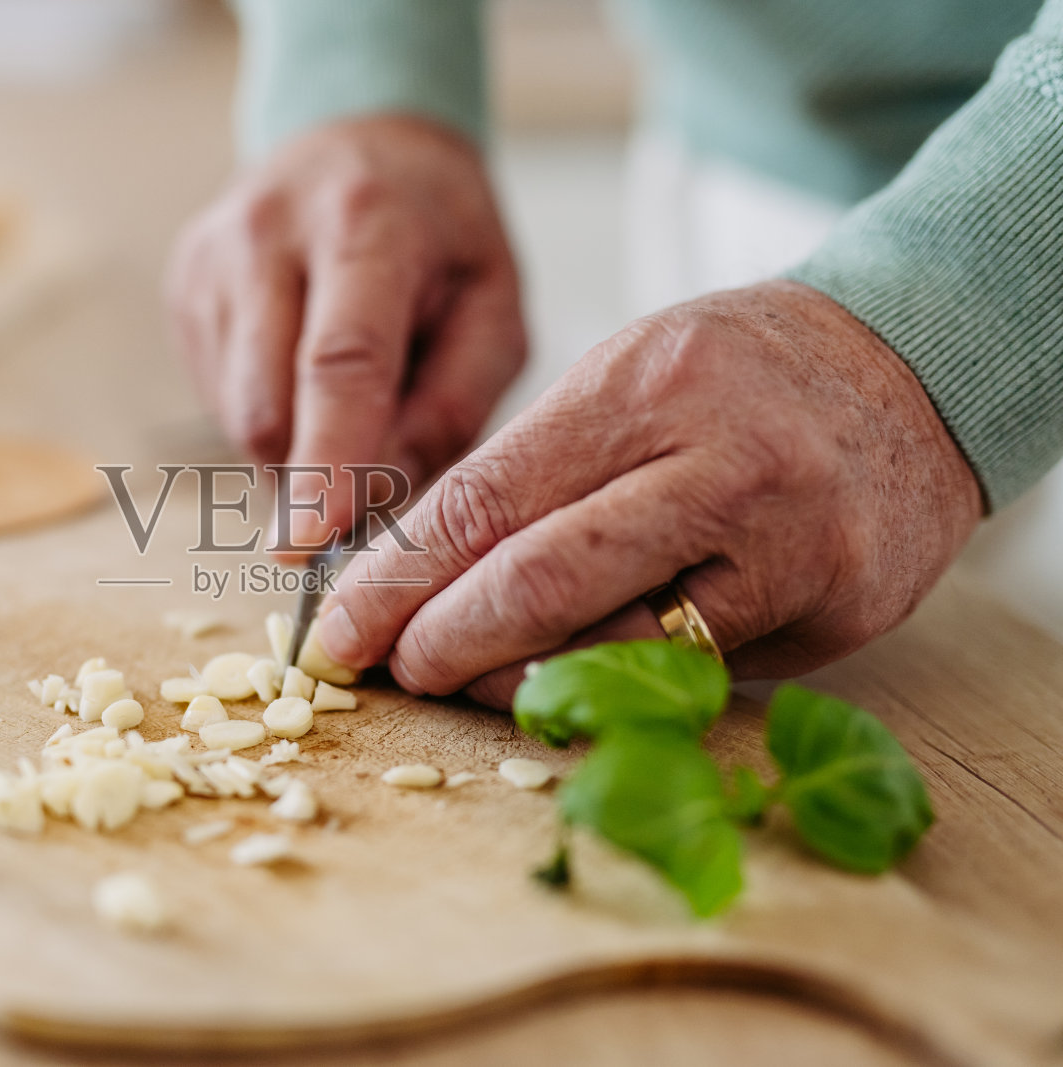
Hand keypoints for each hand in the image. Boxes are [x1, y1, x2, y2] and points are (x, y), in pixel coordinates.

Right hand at [165, 115, 527, 545]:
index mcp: (365, 222)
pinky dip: (271, 410)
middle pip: (271, 403)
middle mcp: (268, 232)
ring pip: (240, 413)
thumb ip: (452, 406)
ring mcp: (210, 259)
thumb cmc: (440, 237)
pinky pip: (221, 398)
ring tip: (348, 386)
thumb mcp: (494, 307)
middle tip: (375, 467)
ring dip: (298, 440)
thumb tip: (377, 499)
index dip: (328, 462)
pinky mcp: (182, 286)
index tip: (313, 544)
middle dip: (316, 470)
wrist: (360, 141)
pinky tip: (303, 363)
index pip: (338, 362)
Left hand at [314, 280, 983, 705]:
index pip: (484, 501)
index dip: (397, 582)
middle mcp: (718, 467)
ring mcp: (788, 547)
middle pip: (541, 585)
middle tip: (390, 670)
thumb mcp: (623, 376)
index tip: (336, 630)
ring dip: (521, 683)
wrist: (913, 367)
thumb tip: (412, 574)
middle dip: (442, 644)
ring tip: (466, 682)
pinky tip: (571, 688)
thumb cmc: (737, 373)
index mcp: (642, 389)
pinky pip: (700, 675)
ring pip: (619, 651)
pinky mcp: (836, 611)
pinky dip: (620, 689)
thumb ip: (530, 469)